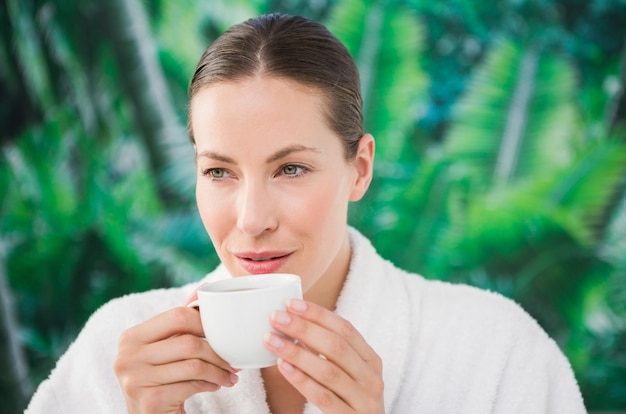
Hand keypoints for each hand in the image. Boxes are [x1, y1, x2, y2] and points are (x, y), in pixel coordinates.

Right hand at [114, 306, 238, 413]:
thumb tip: (207, 304)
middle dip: (217, 352)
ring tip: (229, 375)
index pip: (177, 316)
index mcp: (131, 337)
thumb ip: (179, 330)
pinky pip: (192, 386)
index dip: (205, 322)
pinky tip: (215, 385)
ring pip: (194, 365)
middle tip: (232, 361)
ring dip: (219, 371)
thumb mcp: (162, 352)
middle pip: (189, 342)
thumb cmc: (161, 380)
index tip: (222, 332)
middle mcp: (127, 357)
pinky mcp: (150, 401)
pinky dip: (210, 384)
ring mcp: (136, 380)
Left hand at [264, 299, 383, 413]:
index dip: (318, 314)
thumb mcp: (348, 373)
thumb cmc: (351, 400)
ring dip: (296, 352)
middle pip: (336, 346)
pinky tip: (283, 367)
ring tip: (272, 340)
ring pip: (328, 370)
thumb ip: (327, 352)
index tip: (292, 304)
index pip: (345, 329)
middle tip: (276, 317)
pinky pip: (323, 397)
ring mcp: (364, 400)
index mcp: (371, 360)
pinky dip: (302, 380)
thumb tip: (293, 323)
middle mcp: (371, 377)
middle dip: (303, 328)